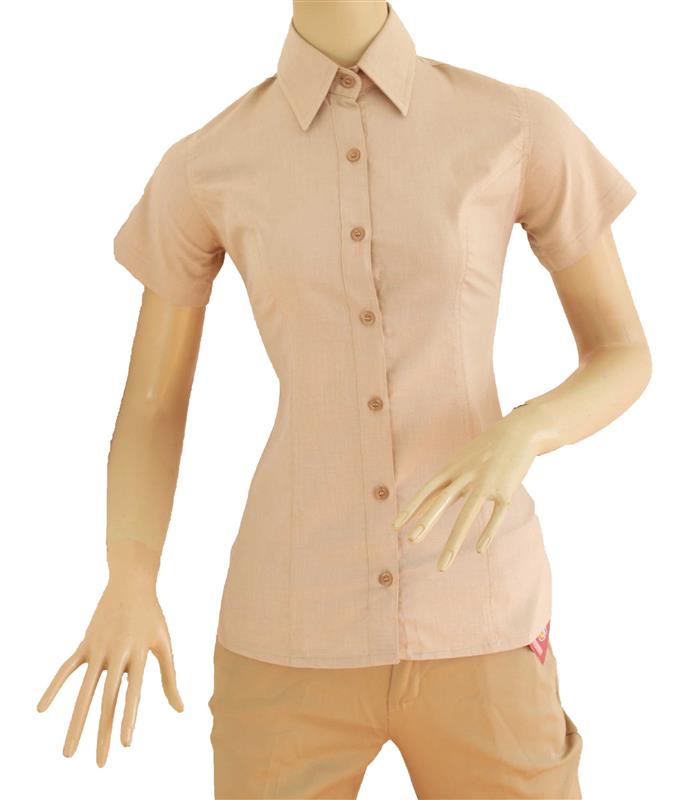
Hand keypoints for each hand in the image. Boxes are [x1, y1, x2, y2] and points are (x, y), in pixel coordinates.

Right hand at [36, 576, 182, 766]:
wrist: (131, 582)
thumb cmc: (152, 616)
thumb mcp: (164, 643)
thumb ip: (170, 677)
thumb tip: (181, 710)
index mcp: (138, 653)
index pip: (132, 692)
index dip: (128, 718)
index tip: (124, 744)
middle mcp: (116, 653)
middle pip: (107, 699)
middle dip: (102, 732)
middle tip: (99, 764)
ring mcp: (97, 648)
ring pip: (84, 691)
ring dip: (76, 722)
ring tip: (68, 752)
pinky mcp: (85, 643)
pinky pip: (66, 668)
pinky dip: (54, 686)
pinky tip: (41, 709)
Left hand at [392, 411, 540, 569]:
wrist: (519, 431)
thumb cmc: (486, 450)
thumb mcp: (462, 461)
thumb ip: (446, 483)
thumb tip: (425, 503)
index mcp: (453, 469)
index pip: (427, 490)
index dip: (411, 508)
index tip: (395, 527)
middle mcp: (466, 475)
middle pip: (443, 501)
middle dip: (426, 522)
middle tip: (411, 541)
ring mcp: (487, 482)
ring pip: (468, 514)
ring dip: (454, 540)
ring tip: (443, 563)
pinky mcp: (507, 490)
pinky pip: (497, 514)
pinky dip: (488, 532)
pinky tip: (479, 549)